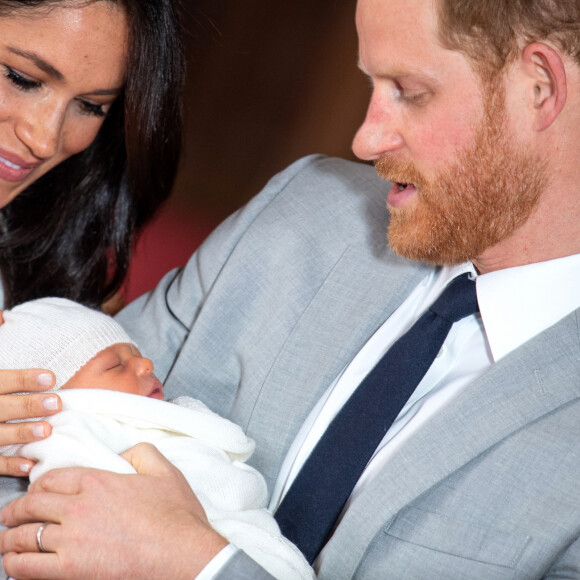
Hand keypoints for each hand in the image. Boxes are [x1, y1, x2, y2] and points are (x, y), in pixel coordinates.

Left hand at [0, 443, 228, 578]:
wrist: (183, 555)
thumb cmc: (177, 516)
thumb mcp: (165, 471)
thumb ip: (141, 452)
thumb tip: (125, 453)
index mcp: (98, 481)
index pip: (51, 479)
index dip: (37, 486)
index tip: (35, 493)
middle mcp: (79, 507)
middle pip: (31, 505)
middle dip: (16, 510)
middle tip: (11, 516)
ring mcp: (72, 540)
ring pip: (24, 537)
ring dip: (9, 539)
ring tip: (5, 541)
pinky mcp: (70, 571)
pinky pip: (28, 567)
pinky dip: (15, 565)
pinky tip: (14, 564)